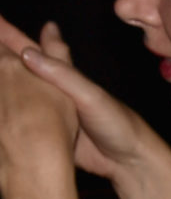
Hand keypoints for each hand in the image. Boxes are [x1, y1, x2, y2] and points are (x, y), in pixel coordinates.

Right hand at [0, 16, 158, 182]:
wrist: (129, 164)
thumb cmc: (118, 124)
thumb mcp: (91, 96)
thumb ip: (63, 75)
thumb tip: (27, 54)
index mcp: (63, 76)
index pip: (30, 48)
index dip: (8, 34)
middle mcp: (51, 90)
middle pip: (16, 66)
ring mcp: (47, 111)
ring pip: (14, 91)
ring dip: (0, 79)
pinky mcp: (45, 133)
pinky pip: (19, 118)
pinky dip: (4, 110)